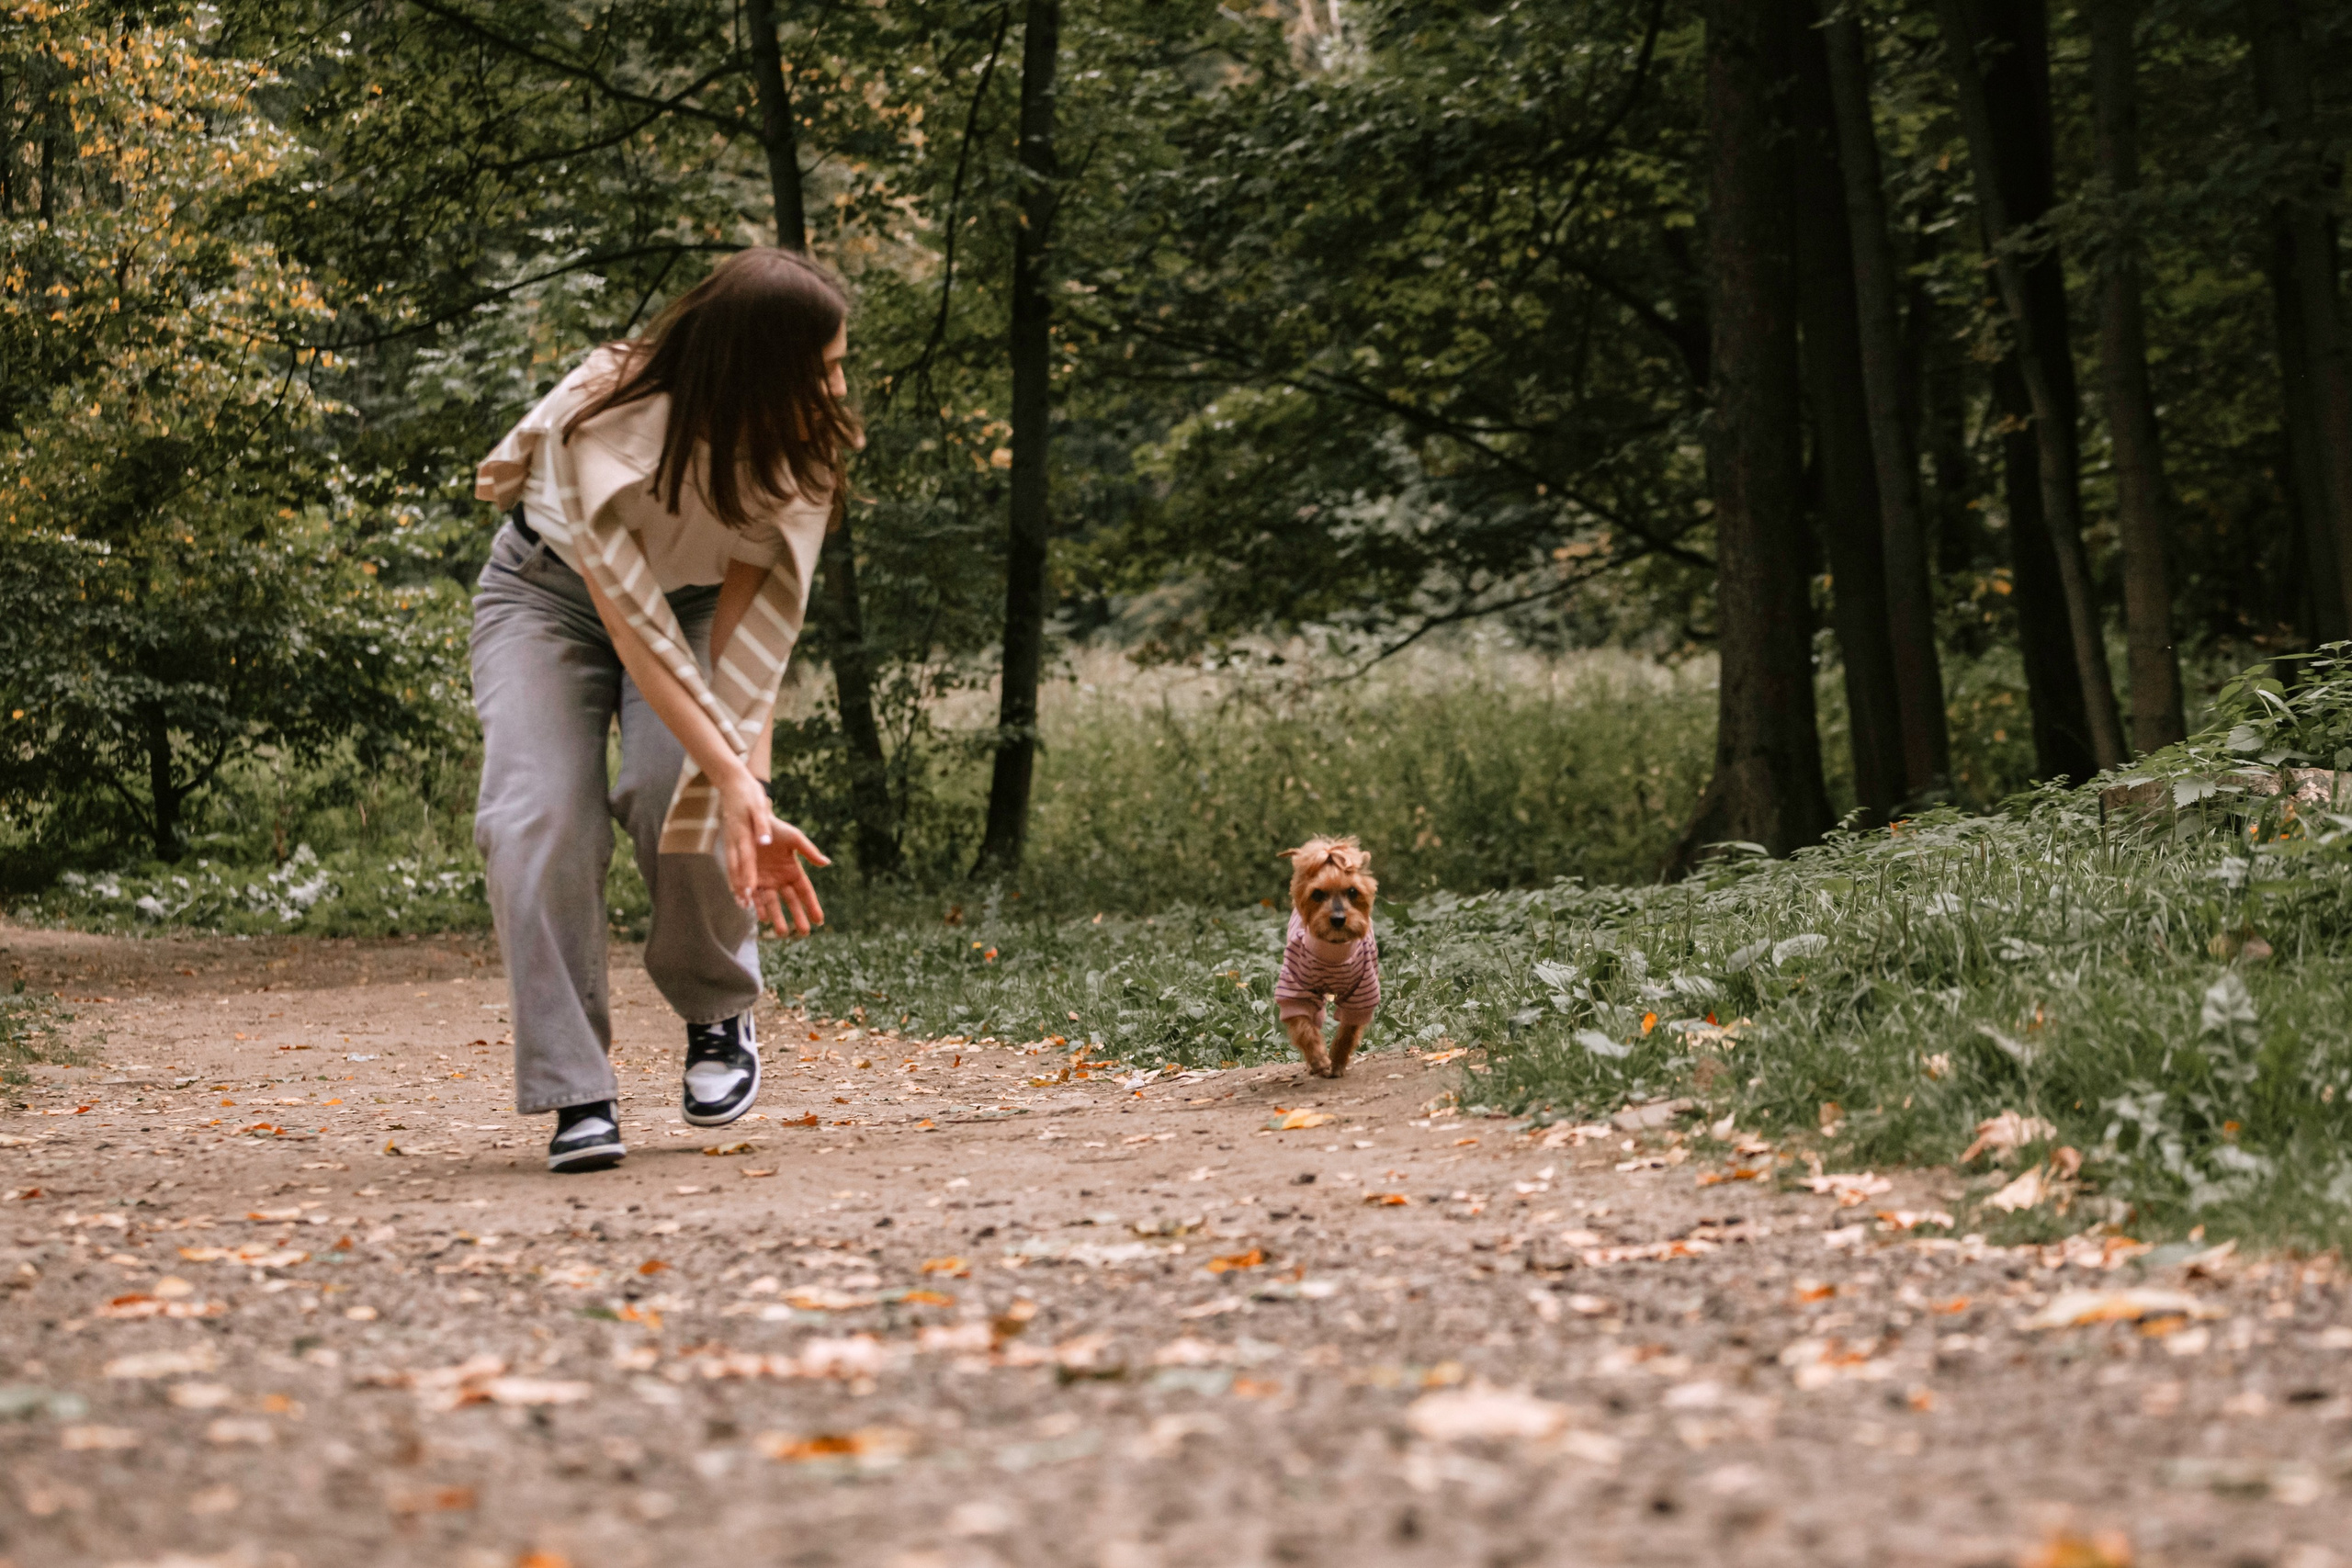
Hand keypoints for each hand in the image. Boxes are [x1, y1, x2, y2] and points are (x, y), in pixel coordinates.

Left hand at [716, 771, 829, 936]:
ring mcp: (766, 882)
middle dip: (798, 918)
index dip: (812, 906)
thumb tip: (827, 863)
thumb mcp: (794, 838)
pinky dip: (759, 908)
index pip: (806, 892)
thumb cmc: (776, 829)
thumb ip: (809, 852)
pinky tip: (763, 918)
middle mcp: (780, 880)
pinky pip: (755, 898)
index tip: (819, 920)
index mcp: (794, 871)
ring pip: (773, 904)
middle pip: (791, 902)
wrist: (752, 822)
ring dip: (777, 918)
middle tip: (804, 933)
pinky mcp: (751, 881)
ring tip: (782, 932)